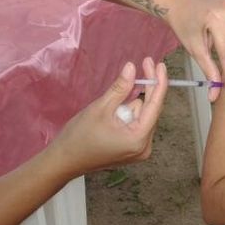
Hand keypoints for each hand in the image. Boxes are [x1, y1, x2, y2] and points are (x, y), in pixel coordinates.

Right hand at [52, 57, 167, 175]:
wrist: (64, 160)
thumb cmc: (79, 136)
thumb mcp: (101, 108)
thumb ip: (120, 88)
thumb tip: (132, 67)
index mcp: (138, 138)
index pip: (155, 105)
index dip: (159, 82)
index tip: (159, 64)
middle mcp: (144, 147)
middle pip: (151, 111)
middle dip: (145, 91)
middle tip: (143, 65)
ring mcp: (139, 151)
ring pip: (143, 116)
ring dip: (130, 106)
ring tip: (109, 111)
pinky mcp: (132, 151)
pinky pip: (137, 125)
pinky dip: (129, 115)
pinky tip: (113, 116)